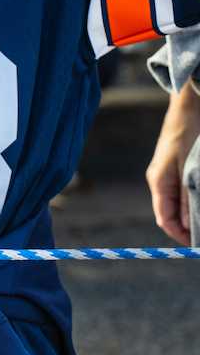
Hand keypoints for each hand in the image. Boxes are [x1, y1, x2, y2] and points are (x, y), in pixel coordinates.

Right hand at [146, 86, 199, 243]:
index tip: (198, 247)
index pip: (165, 220)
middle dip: (190, 228)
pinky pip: (183, 193)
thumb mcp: (191, 170)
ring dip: (193, 215)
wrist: (189, 106)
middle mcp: (160, 181)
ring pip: (179, 205)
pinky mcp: (176, 169)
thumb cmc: (190, 135)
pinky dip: (194, 202)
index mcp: (159, 182)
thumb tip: (188, 227)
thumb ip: (189, 198)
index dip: (181, 237)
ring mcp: (167, 174)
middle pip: (172, 214)